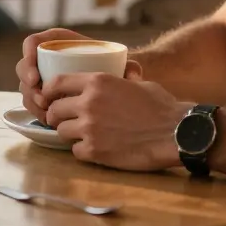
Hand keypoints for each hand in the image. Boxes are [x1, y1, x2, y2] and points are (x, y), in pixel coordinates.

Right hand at [16, 28, 142, 123]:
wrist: (117, 85)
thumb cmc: (118, 70)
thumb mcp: (124, 65)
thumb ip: (131, 67)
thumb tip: (134, 74)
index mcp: (59, 42)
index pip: (33, 43)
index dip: (28, 55)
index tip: (37, 74)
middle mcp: (47, 59)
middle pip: (24, 67)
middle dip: (28, 83)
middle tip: (41, 96)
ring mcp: (44, 77)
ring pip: (26, 87)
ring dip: (31, 99)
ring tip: (45, 110)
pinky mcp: (46, 96)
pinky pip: (32, 102)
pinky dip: (36, 110)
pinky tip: (45, 118)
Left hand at [43, 73, 186, 171]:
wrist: (175, 132)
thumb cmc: (162, 106)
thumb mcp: (138, 82)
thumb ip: (119, 80)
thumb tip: (123, 74)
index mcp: (97, 81)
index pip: (56, 82)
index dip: (49, 91)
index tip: (50, 97)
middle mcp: (88, 103)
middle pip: (54, 110)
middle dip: (57, 115)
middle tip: (65, 120)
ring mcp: (90, 128)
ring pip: (61, 131)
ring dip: (70, 134)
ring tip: (83, 135)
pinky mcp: (95, 151)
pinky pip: (75, 151)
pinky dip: (83, 151)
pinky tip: (95, 148)